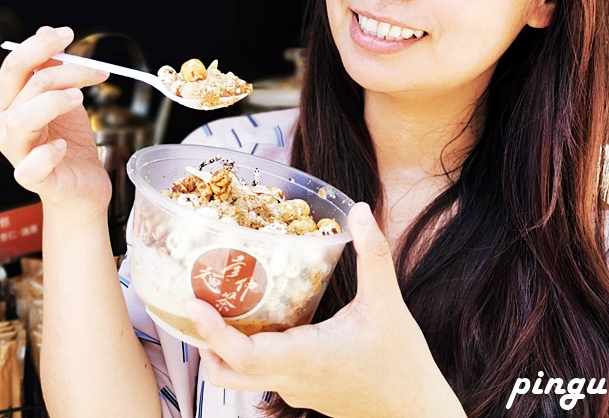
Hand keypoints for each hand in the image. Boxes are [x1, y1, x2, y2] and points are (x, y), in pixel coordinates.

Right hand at [0, 26, 110, 222]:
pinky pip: (30, 168)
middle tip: (92, 68)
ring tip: (80, 99)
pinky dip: (45, 154)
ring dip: (51, 102)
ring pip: (20, 120)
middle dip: (56, 69)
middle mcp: (7, 125)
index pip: (14, 67)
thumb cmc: (69, 141)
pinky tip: (62, 146)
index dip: (38, 46)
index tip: (67, 34)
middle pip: (20, 86)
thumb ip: (54, 70)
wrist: (81, 186)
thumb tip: (47, 30)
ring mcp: (16, 153)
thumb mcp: (65, 99)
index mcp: (11, 102)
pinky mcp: (33, 179)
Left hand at [186, 203, 465, 417]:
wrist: (416, 411)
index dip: (211, 332)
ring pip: (240, 378)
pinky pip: (262, 375)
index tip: (192, 304)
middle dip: (203, 341)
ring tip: (219, 306)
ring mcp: (294, 389)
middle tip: (196, 300)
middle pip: (226, 373)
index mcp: (304, 358)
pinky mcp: (302, 391)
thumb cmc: (402, 361)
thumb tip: (359, 210)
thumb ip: (374, 255)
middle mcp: (290, 379)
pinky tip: (258, 320)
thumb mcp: (388, 303)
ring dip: (222, 348)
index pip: (243, 355)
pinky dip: (247, 352)